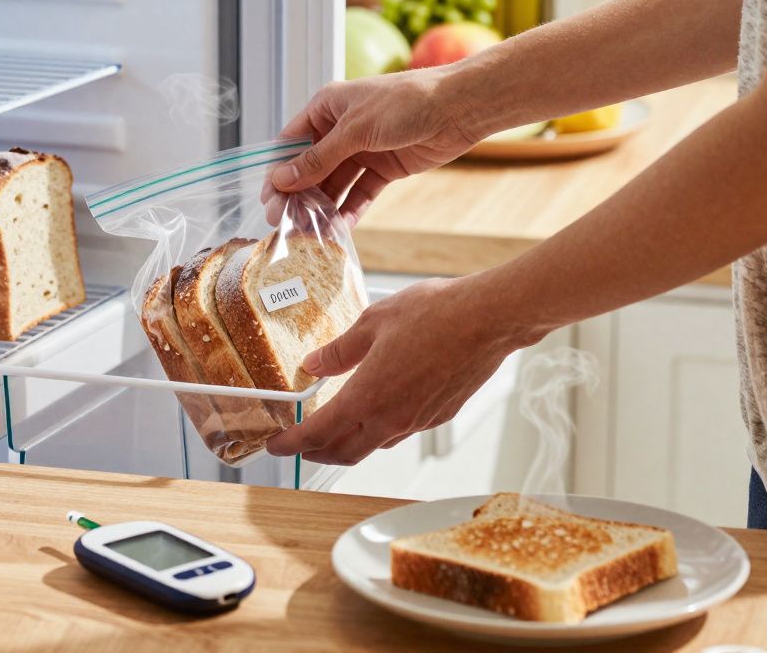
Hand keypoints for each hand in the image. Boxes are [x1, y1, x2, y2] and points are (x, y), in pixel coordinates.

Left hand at [266, 274, 541, 464]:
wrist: (490, 319)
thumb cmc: (437, 314)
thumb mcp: (374, 322)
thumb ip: (340, 350)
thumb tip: (315, 365)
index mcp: (367, 398)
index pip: (317, 434)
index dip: (291, 444)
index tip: (276, 446)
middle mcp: (391, 419)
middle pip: (343, 452)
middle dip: (316, 453)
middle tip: (301, 446)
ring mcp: (418, 421)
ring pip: (374, 445)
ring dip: (349, 443)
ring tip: (337, 428)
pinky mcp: (440, 415)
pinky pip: (401, 431)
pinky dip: (380, 429)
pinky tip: (379, 409)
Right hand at [271, 66, 485, 225]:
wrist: (457, 108)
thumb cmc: (406, 102)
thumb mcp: (355, 130)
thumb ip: (319, 158)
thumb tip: (282, 179)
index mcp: (327, 107)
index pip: (291, 144)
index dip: (278, 172)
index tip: (269, 200)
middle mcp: (341, 129)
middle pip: (310, 168)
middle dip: (298, 195)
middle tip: (285, 224)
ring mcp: (362, 150)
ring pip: (334, 184)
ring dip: (322, 207)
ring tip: (310, 233)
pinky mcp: (383, 168)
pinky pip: (360, 193)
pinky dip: (349, 210)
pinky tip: (339, 229)